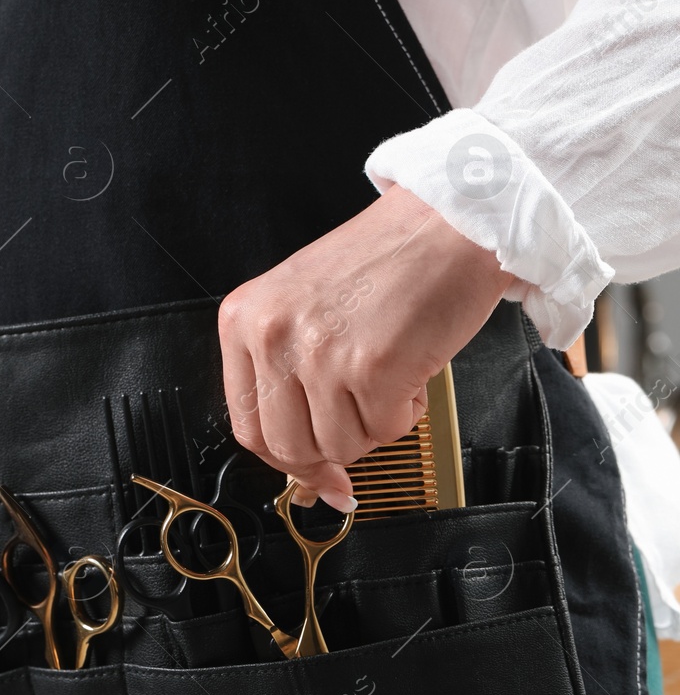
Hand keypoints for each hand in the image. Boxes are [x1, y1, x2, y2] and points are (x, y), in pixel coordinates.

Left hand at [217, 185, 511, 510]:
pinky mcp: (369, 367)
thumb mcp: (304, 307)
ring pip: (340, 445)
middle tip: (363, 419)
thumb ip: (287, 375)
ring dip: (374, 424)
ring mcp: (317, 354)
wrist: (451, 221)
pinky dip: (406, 411)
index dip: (284, 459)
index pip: (248, 424)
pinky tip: (410, 368)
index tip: (313, 473)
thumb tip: (302, 466)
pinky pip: (385, 431)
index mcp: (244, 320)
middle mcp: (271, 336)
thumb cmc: (387, 261)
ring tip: (389, 373)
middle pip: (288, 446)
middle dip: (332, 449)